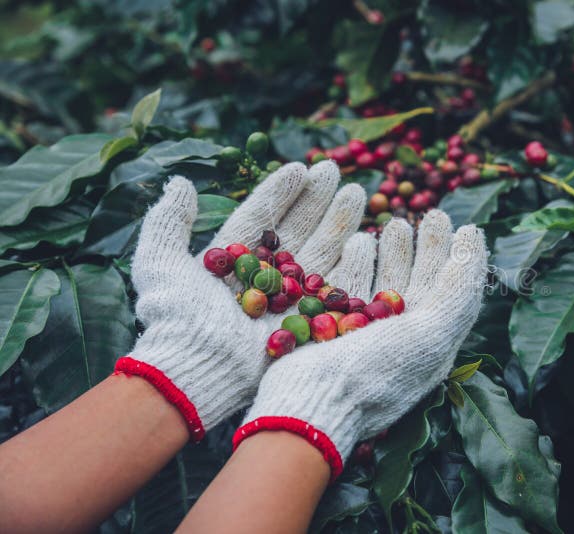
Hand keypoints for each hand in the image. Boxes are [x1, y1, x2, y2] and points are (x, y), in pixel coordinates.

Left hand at [115, 161, 365, 439]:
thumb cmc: (176, 318)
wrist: (199, 366)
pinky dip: (350, 261)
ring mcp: (287, 299)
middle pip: (296, 230)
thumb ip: (167, 221)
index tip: (301, 167)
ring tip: (357, 192)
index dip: (280, 192)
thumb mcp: (160, 262)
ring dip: (339, 221)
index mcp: (232, 260)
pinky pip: (333, 285)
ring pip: (319, 252)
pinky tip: (365, 236)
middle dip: (317, 200)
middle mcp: (262, 277)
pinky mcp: (307, 320)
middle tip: (336, 171)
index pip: (261, 217)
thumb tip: (179, 182)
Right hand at [234, 210, 487, 477]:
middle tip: (432, 213)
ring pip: (387, 281)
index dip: (463, 259)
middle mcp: (402, 338)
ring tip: (396, 222)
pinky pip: (352, 287)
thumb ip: (458, 291)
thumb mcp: (431, 334)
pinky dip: (359, 262)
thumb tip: (472, 245)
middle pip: (422, 282)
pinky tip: (359, 239)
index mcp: (432, 343)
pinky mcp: (332, 325)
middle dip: (429, 246)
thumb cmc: (375, 372)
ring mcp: (366, 332)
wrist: (310, 405)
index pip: (454, 293)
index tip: (465, 226)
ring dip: (395, 250)